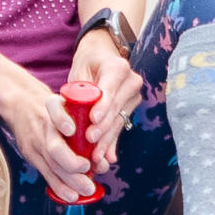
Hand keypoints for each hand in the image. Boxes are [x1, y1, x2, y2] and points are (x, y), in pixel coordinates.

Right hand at [0, 70, 98, 202]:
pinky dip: (59, 187)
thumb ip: (85, 126)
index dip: (61, 120)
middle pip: (54, 146)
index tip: (71, 130)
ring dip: (70, 180)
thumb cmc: (55, 108)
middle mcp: (43, 125)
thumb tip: (104, 161)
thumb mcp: (67, 105)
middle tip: (89, 170)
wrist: (21, 105)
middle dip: (72, 163)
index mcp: (53, 106)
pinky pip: (45, 173)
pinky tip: (71, 196)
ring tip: (87, 189)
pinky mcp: (30, 154)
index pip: (54, 108)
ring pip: (52, 164)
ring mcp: (35, 141)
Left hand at [68, 30, 143, 170]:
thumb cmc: (87, 65)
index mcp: (117, 66)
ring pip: (119, 120)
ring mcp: (134, 94)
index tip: (93, 120)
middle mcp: (131, 80)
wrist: (101, 57)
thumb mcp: (79, 73)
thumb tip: (81, 119)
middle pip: (116, 108)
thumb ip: (80, 94)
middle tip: (90, 142)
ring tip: (95, 156)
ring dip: (106, 139)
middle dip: (103, 128)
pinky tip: (107, 157)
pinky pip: (120, 125)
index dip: (102, 105)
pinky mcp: (132, 107)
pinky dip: (111, 141)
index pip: (109, 88)